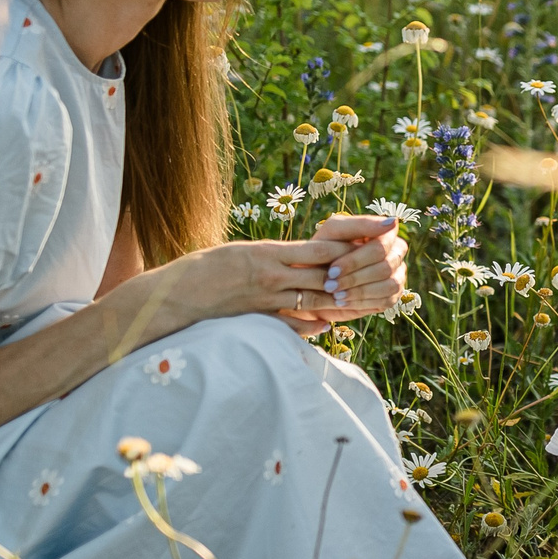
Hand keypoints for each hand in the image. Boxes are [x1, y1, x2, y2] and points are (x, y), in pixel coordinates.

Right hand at [156, 235, 362, 323]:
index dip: (350, 242)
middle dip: (354, 271)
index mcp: (269, 252)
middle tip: (381, 268)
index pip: (319, 247)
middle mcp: (272, 276)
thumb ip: (276, 254)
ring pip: (314, 300)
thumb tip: (306, 253)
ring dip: (339, 298)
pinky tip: (328, 324)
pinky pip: (294, 324)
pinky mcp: (260, 319)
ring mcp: (267, 300)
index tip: (376, 233)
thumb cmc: (207, 267)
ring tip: (363, 296)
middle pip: (324, 274)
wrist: (176, 294)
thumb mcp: (244, 251)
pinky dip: (313, 325)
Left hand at [313, 214, 409, 317]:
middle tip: (330, 285)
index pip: (382, 246)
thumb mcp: (334, 232)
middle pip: (385, 267)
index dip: (357, 259)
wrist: (312, 281)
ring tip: (336, 295)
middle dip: (355, 277)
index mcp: (385, 234)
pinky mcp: (392, 296)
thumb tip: (393, 221)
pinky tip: (343, 302)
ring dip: (359, 291)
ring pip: (389, 285)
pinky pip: (386, 301)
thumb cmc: (323, 251)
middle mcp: (395, 254)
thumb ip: (361, 224)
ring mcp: (396, 276)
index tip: (333, 269)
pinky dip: (362, 303)